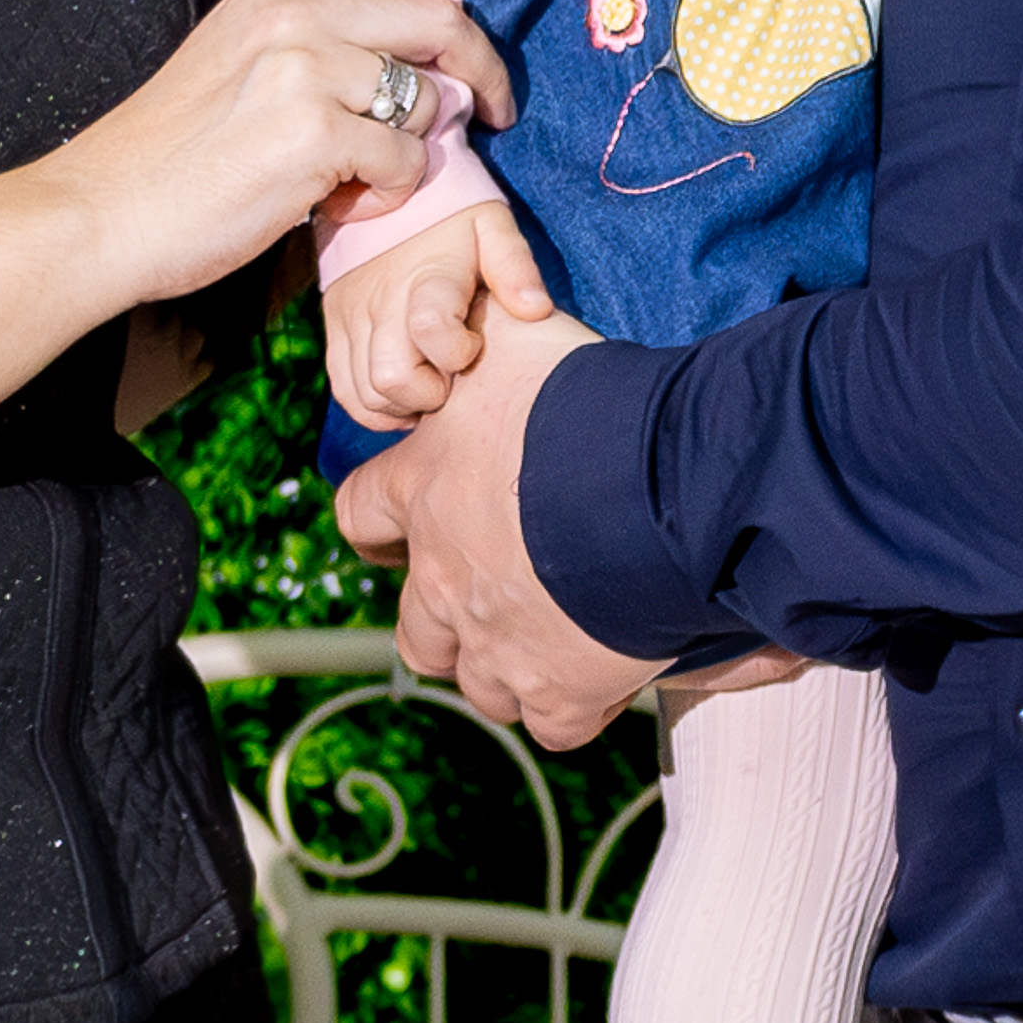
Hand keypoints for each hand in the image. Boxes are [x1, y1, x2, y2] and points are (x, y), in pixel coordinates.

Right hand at [56, 0, 519, 310]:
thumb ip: (310, 35)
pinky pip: (404, 161)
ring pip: (426, 98)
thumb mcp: (234, 57)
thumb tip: (402, 51)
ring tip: (365, 176)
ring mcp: (304, 70)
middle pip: (437, 15)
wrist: (102, 213)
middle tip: (497, 108)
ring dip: (417, 147)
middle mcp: (293, 14)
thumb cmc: (169, 153)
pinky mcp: (314, 135)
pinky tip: (340, 203)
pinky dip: (389, 193)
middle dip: (485, 65)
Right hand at [322, 197, 554, 432]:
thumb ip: (515, 265)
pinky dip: (372, 406)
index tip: (471, 344)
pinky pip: (344, 390)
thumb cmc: (451, 217)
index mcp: (427, 277)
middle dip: (428, 395)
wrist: (382, 192)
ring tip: (428, 383)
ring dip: (401, 403)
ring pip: (365, 393)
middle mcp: (382, 301)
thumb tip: (536, 311)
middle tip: (450, 378)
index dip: (457, 353)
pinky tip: (403, 394)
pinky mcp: (334, 328)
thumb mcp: (491, 225)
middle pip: (391, 379)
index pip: (430, 330)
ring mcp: (352, 317)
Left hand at [336, 298, 662, 749]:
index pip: (360, 514)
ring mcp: (496, 644)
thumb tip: (493, 297)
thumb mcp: (520, 335)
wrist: (661, 483)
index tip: (403, 530)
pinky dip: (575, 708)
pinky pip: (553, 724)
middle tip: (495, 599)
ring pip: (477, 685)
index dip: (383, 524)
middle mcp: (443, 577)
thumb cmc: (589, 401)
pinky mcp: (558, 692)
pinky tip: (605, 681)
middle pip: (415, 629)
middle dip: (448, 620)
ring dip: (506, 668)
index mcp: (424, 491)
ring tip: (554, 643)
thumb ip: (494, 328)